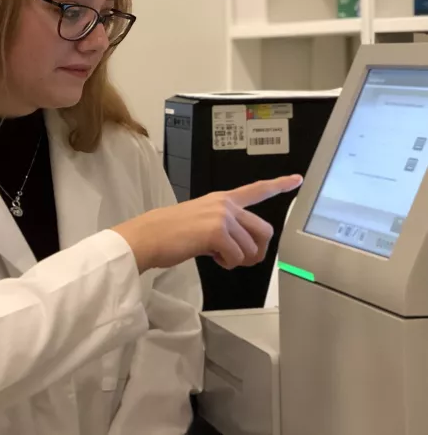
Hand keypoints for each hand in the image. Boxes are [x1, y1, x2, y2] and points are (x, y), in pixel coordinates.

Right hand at [112, 175, 301, 273]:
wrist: (148, 236)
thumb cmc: (168, 233)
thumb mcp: (200, 221)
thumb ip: (224, 227)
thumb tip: (239, 247)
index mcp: (221, 200)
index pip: (255, 190)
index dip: (279, 185)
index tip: (296, 179)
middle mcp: (225, 204)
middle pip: (264, 230)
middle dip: (258, 250)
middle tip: (241, 259)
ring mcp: (222, 216)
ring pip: (251, 248)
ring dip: (238, 260)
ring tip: (217, 256)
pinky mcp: (217, 232)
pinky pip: (238, 258)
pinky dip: (227, 264)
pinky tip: (211, 257)